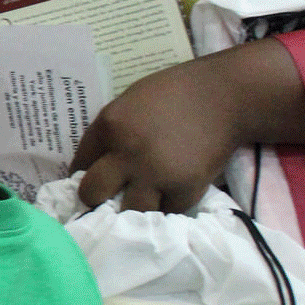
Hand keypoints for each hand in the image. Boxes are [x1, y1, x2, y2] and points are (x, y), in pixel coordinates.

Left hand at [70, 57, 241, 212]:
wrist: (225, 95)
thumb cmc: (175, 93)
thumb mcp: (129, 102)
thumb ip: (111, 133)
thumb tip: (94, 163)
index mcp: (109, 126)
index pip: (78, 163)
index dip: (82, 173)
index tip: (91, 179)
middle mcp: (127, 152)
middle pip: (92, 193)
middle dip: (96, 197)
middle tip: (109, 197)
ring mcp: (156, 173)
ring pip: (129, 211)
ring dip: (134, 208)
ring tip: (141, 200)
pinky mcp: (186, 188)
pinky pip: (168, 210)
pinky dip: (168, 205)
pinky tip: (170, 193)